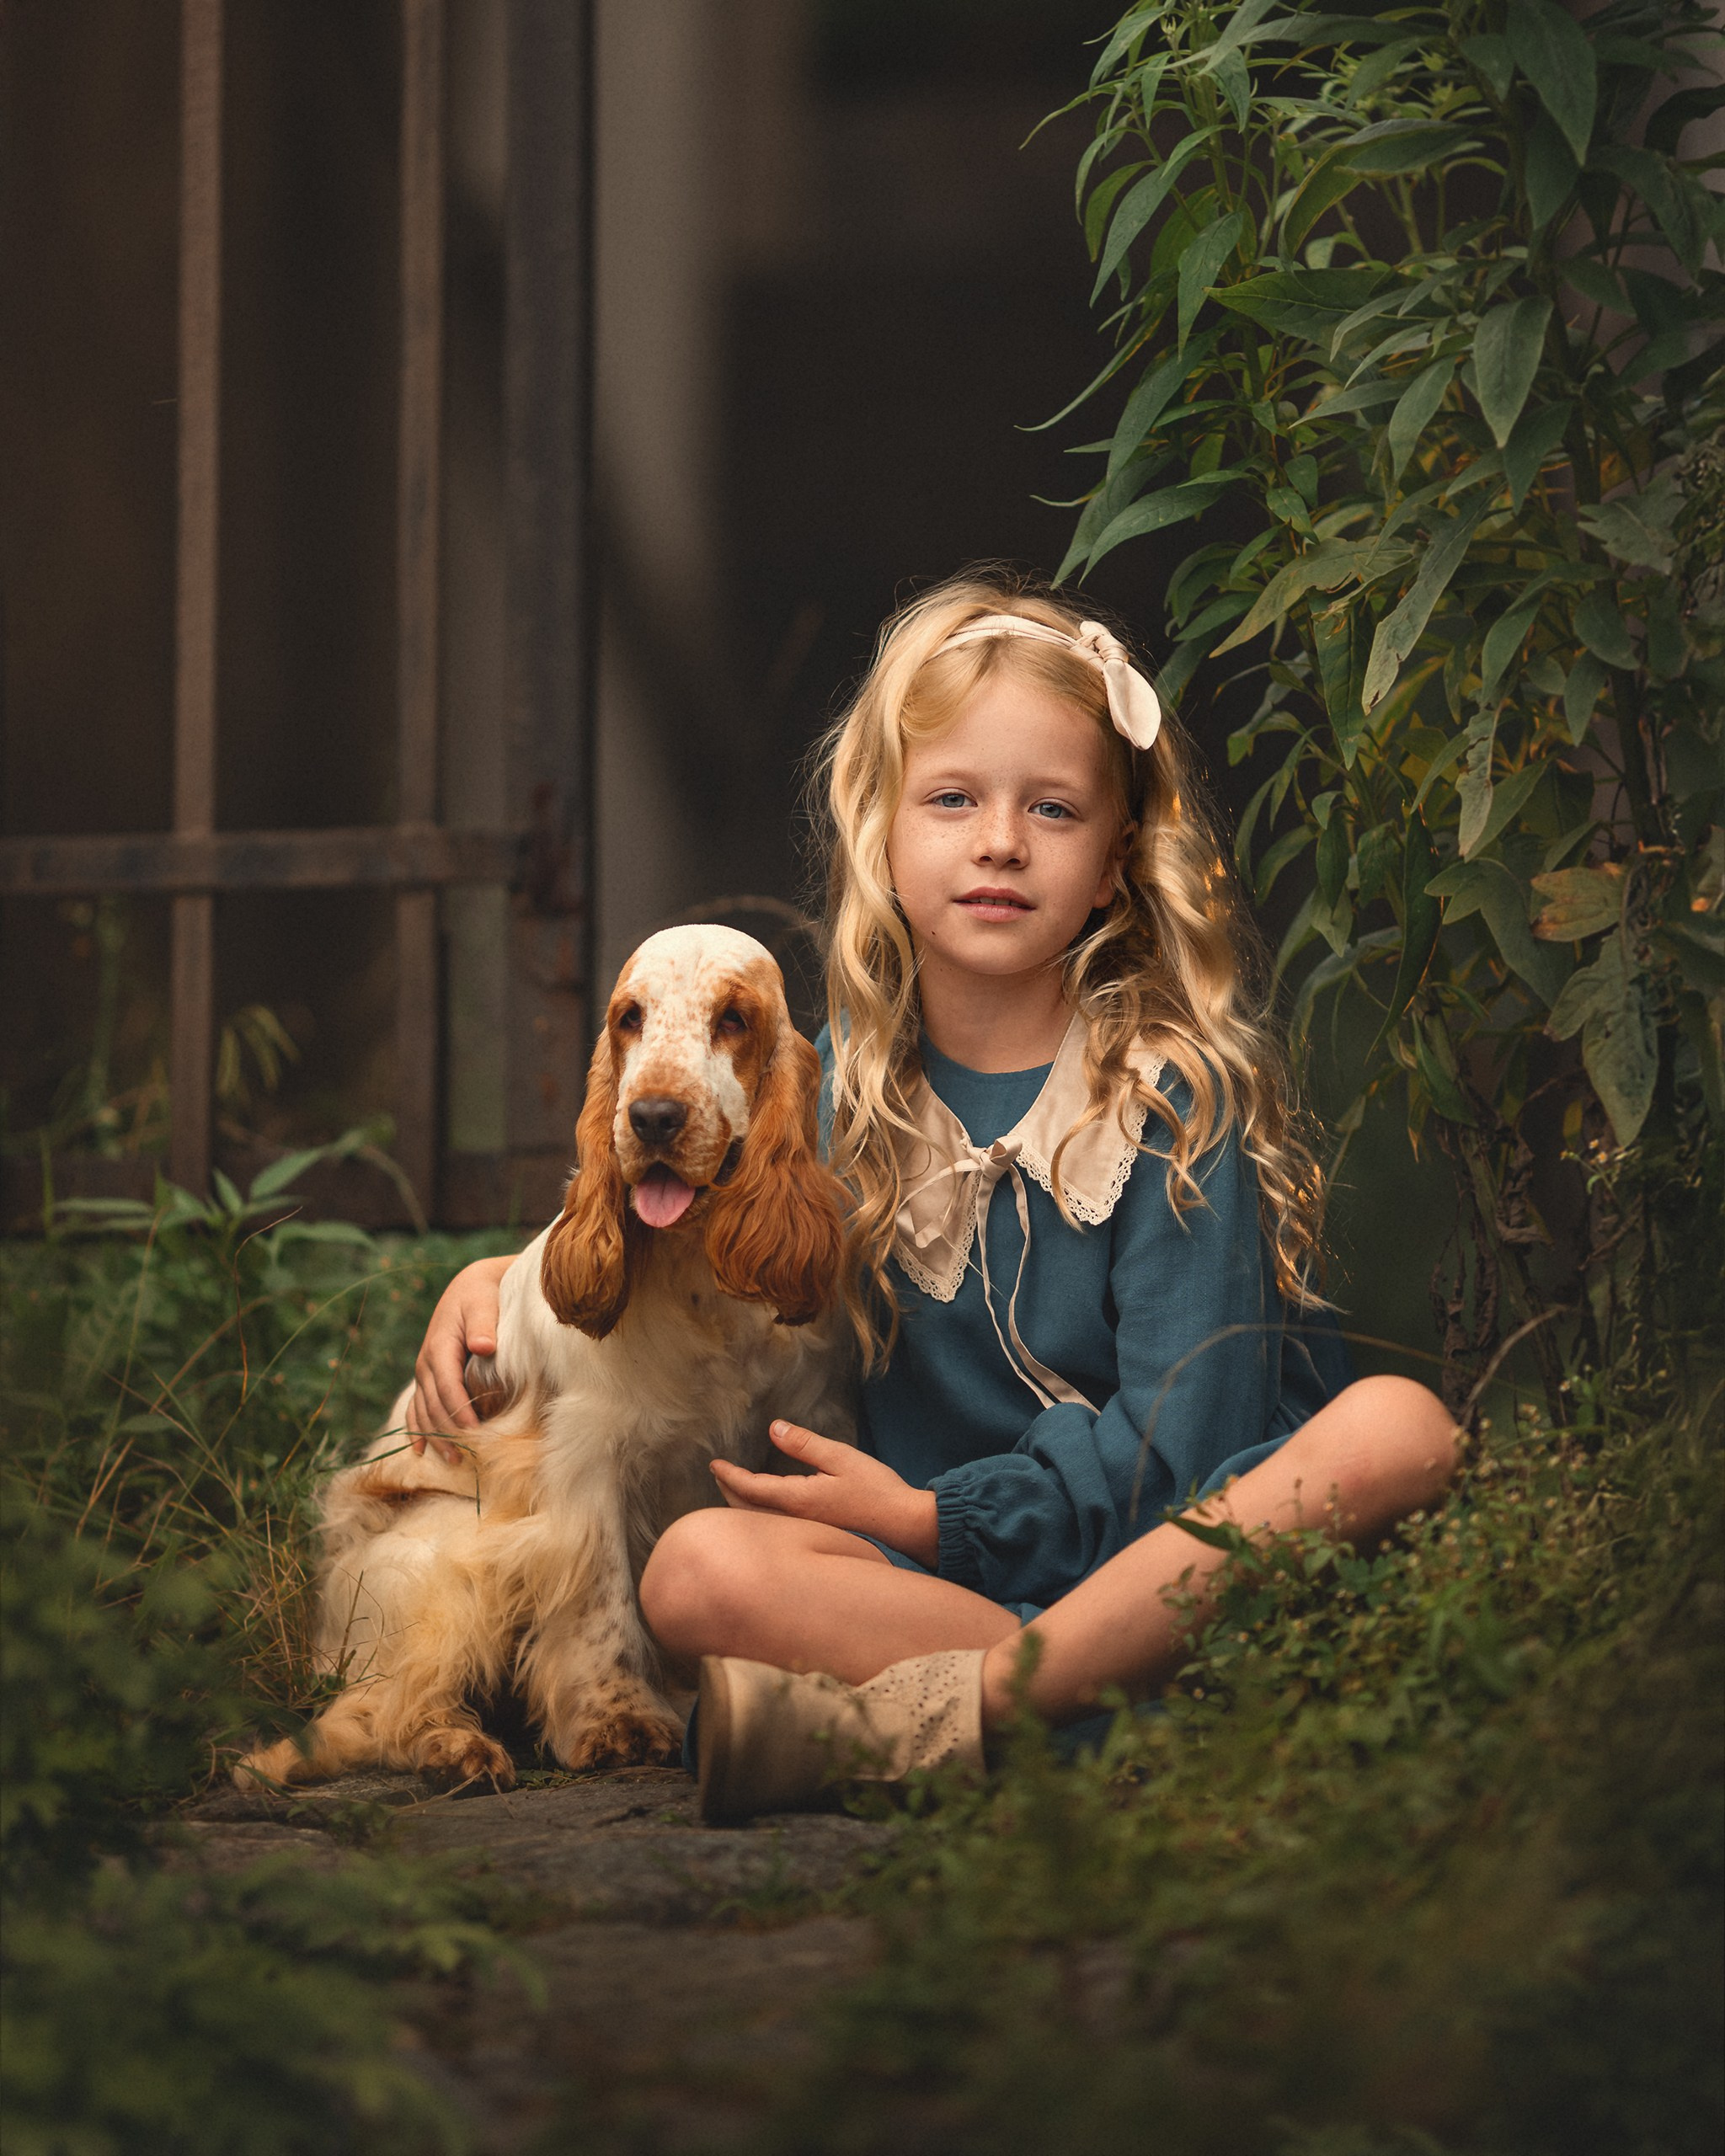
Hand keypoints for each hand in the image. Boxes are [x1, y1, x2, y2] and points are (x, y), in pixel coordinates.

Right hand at [409, 1255, 513, 1464]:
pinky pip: (416, 1408)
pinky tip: (420, 1452)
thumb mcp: (483, 1303)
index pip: (447, 1385)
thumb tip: (484, 1346)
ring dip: (436, 1437)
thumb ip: (484, 1324)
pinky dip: (417, 1430)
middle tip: (469, 1456)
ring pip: (424, 1411)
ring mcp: (424, 1372)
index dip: (459, 1409)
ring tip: (454, 1460)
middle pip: (433, 1405)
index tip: (475, 1430)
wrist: (470, 1288)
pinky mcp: (427, 1378)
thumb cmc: (482, 1296)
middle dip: (449, 1431)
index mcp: (440, 1346)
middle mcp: (426, 1362)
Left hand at [710, 1422, 939, 1568]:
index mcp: (797, 1500)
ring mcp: (804, 1530)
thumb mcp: (840, 1457)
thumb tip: (773, 1429)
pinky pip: (774, 1526)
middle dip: (728, 1492)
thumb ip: (804, 1444)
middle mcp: (795, 1520)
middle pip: (747, 1510)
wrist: (903, 1524)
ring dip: (741, 1505)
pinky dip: (758, 1513)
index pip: (750, 1488)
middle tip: (718, 1474)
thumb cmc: (876, 1490)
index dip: (729, 1475)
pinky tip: (764, 1506)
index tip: (714, 1464)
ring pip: (759, 1521)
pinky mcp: (815, 1532)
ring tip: (733, 1488)